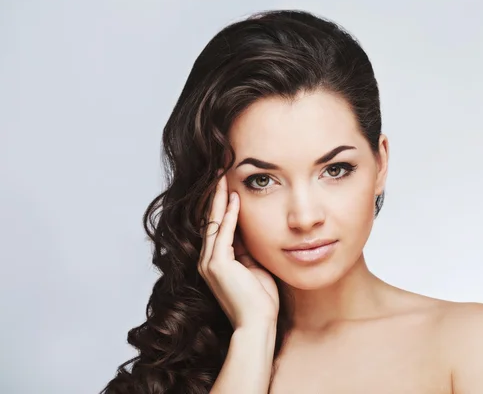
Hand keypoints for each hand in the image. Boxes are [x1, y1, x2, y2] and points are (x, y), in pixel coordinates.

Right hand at [197, 174, 278, 329]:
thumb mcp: (254, 266)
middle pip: (210, 220)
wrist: (258, 323)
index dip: (222, 205)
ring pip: (213, 223)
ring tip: (222, 178)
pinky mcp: (217, 265)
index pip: (217, 226)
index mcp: (216, 262)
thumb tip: (247, 229)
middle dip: (216, 196)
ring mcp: (209, 263)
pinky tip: (233, 199)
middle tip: (219, 173)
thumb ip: (247, 248)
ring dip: (218, 199)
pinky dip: (228, 216)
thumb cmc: (260, 299)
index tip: (228, 186)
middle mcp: (208, 261)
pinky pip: (223, 234)